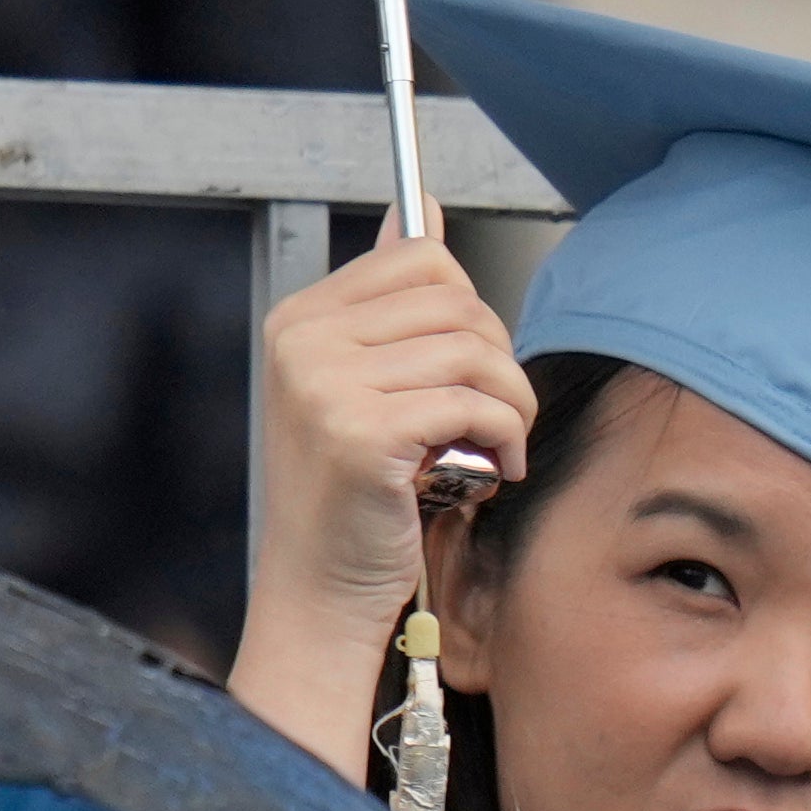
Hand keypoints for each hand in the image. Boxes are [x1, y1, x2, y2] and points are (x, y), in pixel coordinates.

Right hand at [223, 220, 531, 783]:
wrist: (318, 594)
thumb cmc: (349, 502)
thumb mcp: (363, 387)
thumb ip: (391, 304)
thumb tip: (421, 216)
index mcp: (300, 320)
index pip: (420, 259)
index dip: (469, 313)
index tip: (466, 368)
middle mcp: (303, 342)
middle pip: (456, 299)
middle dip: (497, 357)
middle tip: (491, 415)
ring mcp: (326, 385)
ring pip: (475, 349)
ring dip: (510, 402)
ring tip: (497, 445)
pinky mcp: (363, 433)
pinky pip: (475, 403)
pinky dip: (504, 436)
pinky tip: (490, 470)